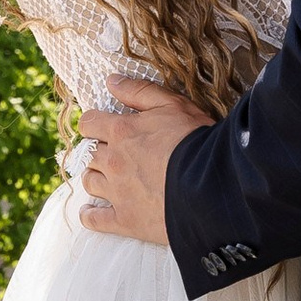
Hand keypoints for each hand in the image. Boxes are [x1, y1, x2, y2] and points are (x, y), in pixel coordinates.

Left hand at [79, 78, 208, 244]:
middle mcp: (113, 161)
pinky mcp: (125, 220)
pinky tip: (90, 212)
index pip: (89, 123)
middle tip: (110, 152)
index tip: (101, 127)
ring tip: (104, 177)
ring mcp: (117, 193)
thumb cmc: (197, 141)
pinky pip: (94, 220)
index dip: (93, 123)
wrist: (212, 186)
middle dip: (96, 150)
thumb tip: (111, 81)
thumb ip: (140, 91)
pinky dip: (89, 215)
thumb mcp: (173, 105)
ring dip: (94, 177)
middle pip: (88, 154)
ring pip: (89, 182)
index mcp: (122, 132)